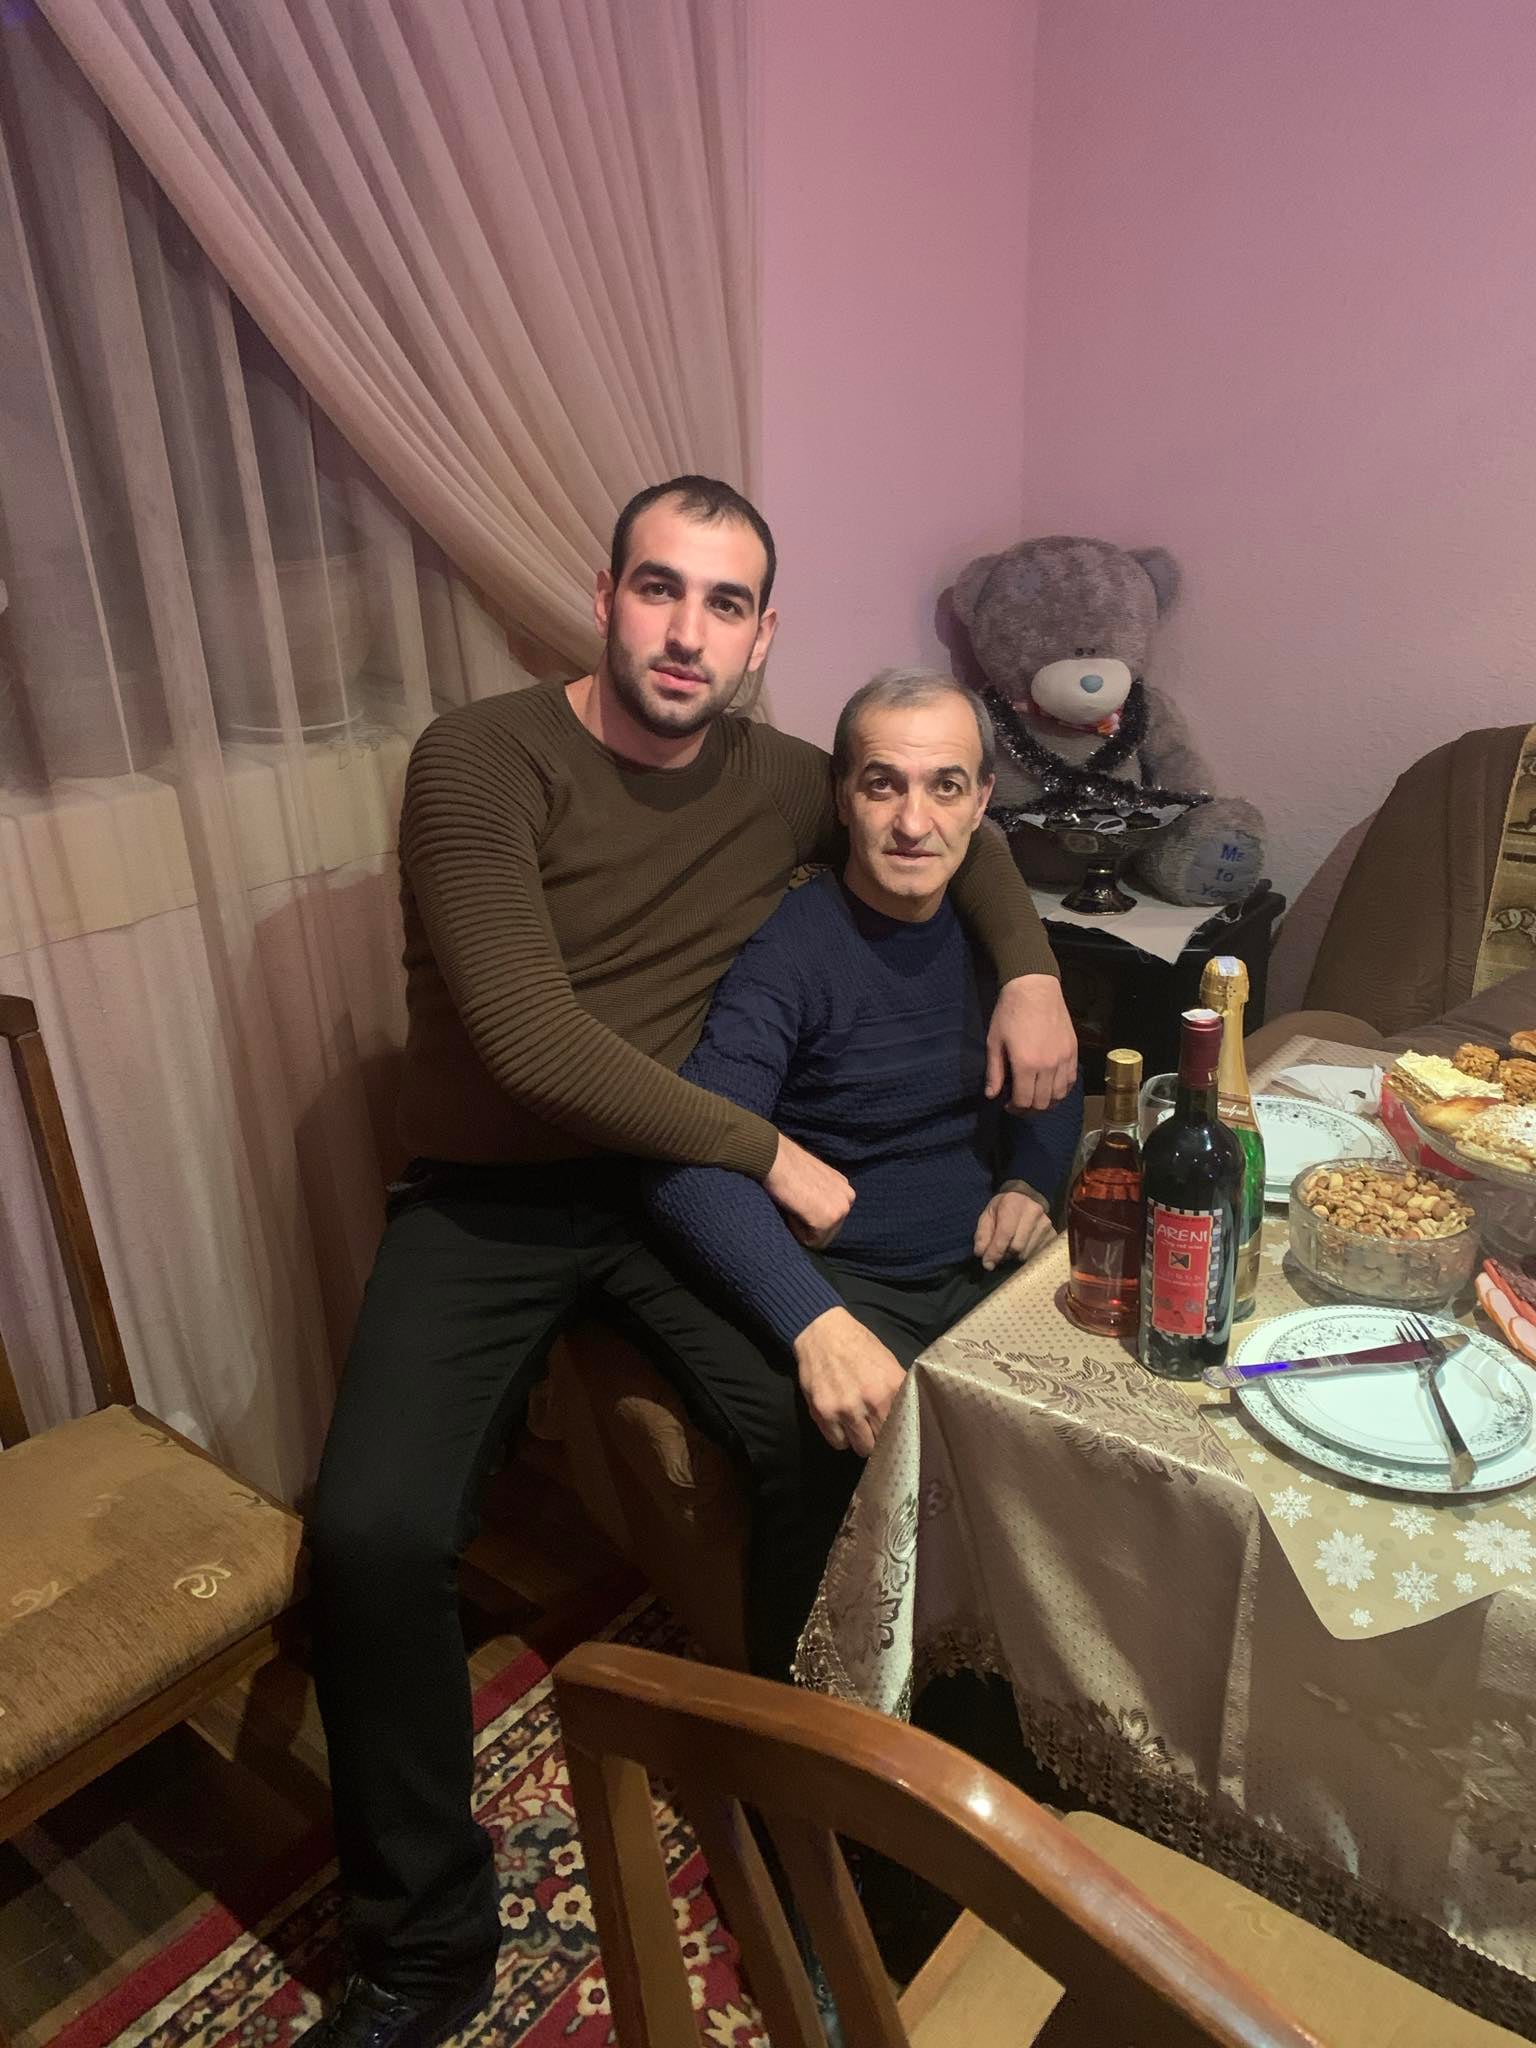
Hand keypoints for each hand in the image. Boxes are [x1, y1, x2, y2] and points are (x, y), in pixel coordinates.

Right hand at [764, 1133, 854, 1248]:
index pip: (831, 1219)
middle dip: (809, 1226)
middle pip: (829, 1232)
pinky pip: (810, 1241)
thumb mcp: (812, 1179)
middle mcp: (848, 1198)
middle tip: (794, 1205)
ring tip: (793, 1205)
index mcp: (844, 1187)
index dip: (810, 1217)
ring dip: (803, 1228)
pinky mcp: (828, 1219)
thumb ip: (820, 1195)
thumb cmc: (786, 1167)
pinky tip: (792, 1208)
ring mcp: (840, 1209)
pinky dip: (797, 1230)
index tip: (798, 1202)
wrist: (774, 1158)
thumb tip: (813, 1211)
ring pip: (821, 1239)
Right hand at [793, 1307, 906, 1454]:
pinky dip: (841, 1437)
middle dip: (880, 1438)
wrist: (823, 1332)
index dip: (898, 1432)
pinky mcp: (823, 1413)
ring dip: (860, 1440)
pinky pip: (837, 1442)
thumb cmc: (859, 1345)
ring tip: (858, 1427)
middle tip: (875, 1430)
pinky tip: (841, 1423)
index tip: (895, 1433)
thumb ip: (898, 1391)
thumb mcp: (888, 1363)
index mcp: (891, 1387)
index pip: (902, 1428)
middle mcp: (870, 1401)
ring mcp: (845, 1409)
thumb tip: (908, 1417)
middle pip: (882, 1443)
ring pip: (861, 1448)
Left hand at [974, 1188, 1055, 1270]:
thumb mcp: (987, 1217)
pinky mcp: (1053, 1234)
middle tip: (999, 1254)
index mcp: (1014, 1203)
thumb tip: (982, 1255)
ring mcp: (1046, 1223)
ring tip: (1010, 1249)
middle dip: (1005, 1255)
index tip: (988, 1263)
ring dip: (1015, 1257)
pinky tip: (1022, 1248)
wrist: (1024, 1199)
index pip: (1005, 1234)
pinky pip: (1037, 1255)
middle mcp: (1033, 1211)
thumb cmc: (1003, 1209)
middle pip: (1018, 1247)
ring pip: (1028, 1253)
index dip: (995, 1252)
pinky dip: (1026, 1256)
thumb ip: (982, 1236)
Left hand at [986, 974, 1076, 1111]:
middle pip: (1043, 1102)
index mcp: (1026, 1064)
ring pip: (1060, 1095)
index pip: (1024, 1101)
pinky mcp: (1073, 1052)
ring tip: (1035, 1097)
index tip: (1007, 1105)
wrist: (1034, 988)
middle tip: (1019, 1104)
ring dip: (1047, 1102)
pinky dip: (1062, 1090)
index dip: (1015, 1109)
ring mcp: (1064, 1059)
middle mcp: (1048, 1066)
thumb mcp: (995, 1042)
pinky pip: (1071, 1081)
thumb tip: (991, 1095)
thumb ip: (994, 1071)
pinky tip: (1051, 1087)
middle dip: (1029, 1109)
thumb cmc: (1010, 1013)